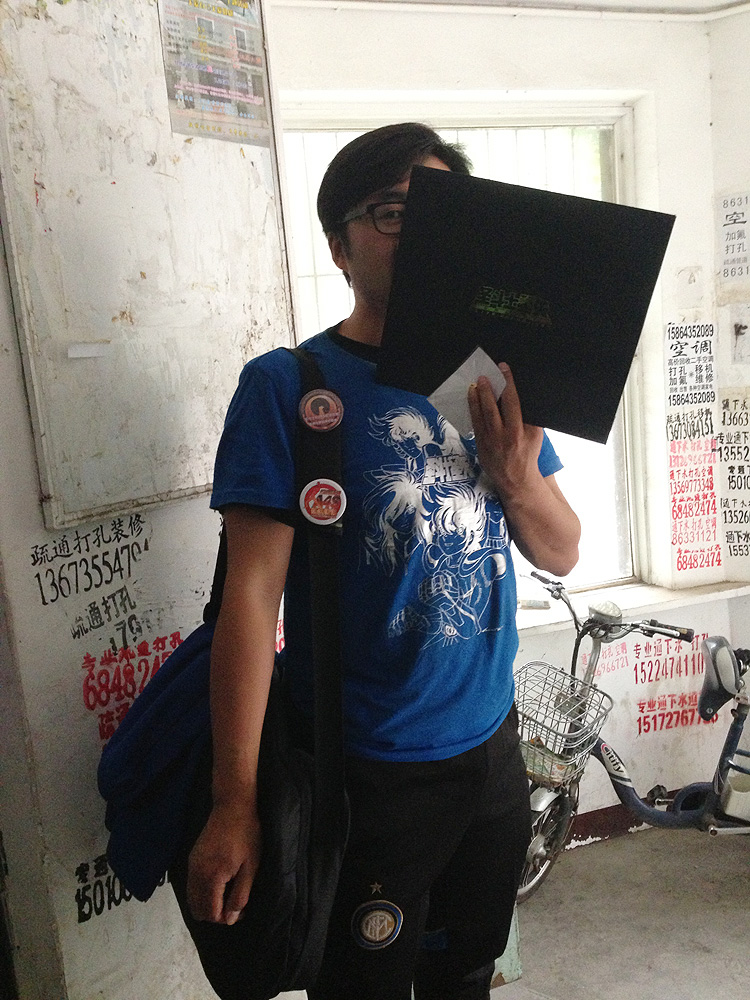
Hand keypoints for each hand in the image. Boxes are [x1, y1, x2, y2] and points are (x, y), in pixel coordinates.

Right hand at [186, 801, 262, 924]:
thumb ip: (240, 895)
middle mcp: (196, 874)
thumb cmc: (247, 835)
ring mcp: (191, 866)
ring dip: (208, 904)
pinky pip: (191, 887)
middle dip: (216, 913)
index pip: (211, 914)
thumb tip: (230, 919)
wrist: (232, 806)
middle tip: (234, 901)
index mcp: (212, 877)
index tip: (241, 908)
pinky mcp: (191, 860)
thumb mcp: (250, 867)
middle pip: (198, 911)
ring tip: (227, 892)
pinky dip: (202, 893)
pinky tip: (218, 883)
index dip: (226, 917)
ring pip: (192, 900)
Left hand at [467, 363, 543, 500]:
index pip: (512, 401)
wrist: (516, 480)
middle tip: (484, 375)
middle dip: (488, 389)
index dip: (508, 383)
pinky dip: (473, 410)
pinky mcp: (479, 446)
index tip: (504, 369)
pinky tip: (472, 399)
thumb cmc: (528, 454)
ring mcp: (489, 442)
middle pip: (492, 408)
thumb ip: (529, 417)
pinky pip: (475, 424)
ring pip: (480, 415)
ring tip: (474, 384)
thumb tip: (520, 395)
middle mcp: (502, 436)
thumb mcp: (536, 435)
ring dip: (476, 398)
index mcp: (519, 432)